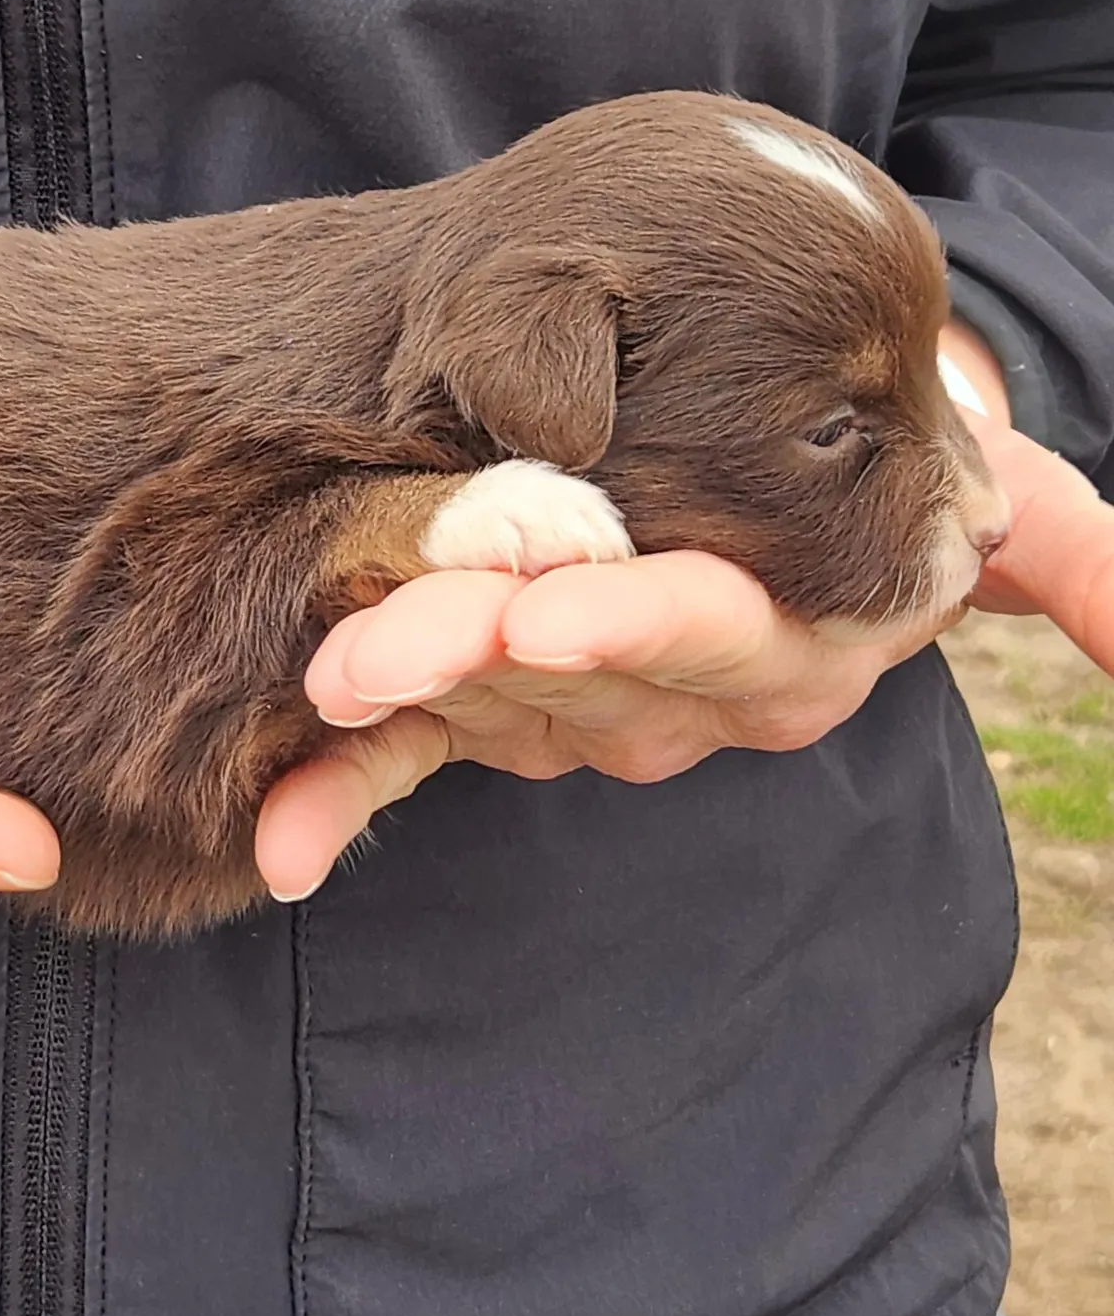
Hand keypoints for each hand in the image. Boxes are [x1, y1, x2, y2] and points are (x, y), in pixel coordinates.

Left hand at [254, 324, 1113, 903]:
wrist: (783, 476)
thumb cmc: (880, 470)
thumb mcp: (996, 500)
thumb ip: (1059, 552)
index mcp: (771, 630)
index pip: (706, 631)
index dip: (633, 629)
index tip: (553, 620)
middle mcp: (667, 680)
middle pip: (568, 672)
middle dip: (472, 659)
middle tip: (379, 652)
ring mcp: (564, 697)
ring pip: (479, 700)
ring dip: (396, 707)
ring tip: (324, 688)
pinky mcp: (477, 695)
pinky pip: (409, 750)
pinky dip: (342, 790)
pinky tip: (280, 845)